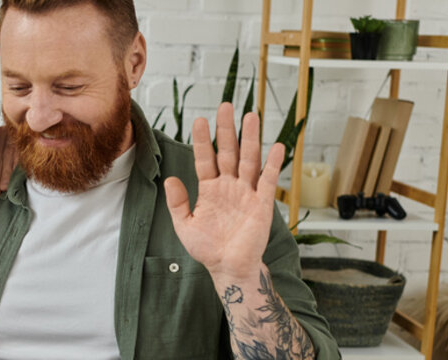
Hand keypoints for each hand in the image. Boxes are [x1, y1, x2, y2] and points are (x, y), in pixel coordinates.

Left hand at [163, 103, 285, 280]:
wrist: (228, 267)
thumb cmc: (207, 248)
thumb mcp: (185, 225)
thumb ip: (178, 202)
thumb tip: (171, 179)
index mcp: (210, 189)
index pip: (205, 158)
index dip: (202, 140)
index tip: (199, 120)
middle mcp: (229, 186)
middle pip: (228, 152)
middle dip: (227, 130)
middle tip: (226, 106)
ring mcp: (246, 192)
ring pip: (248, 160)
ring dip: (250, 138)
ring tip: (251, 116)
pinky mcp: (261, 204)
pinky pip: (267, 180)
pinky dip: (272, 164)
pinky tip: (276, 146)